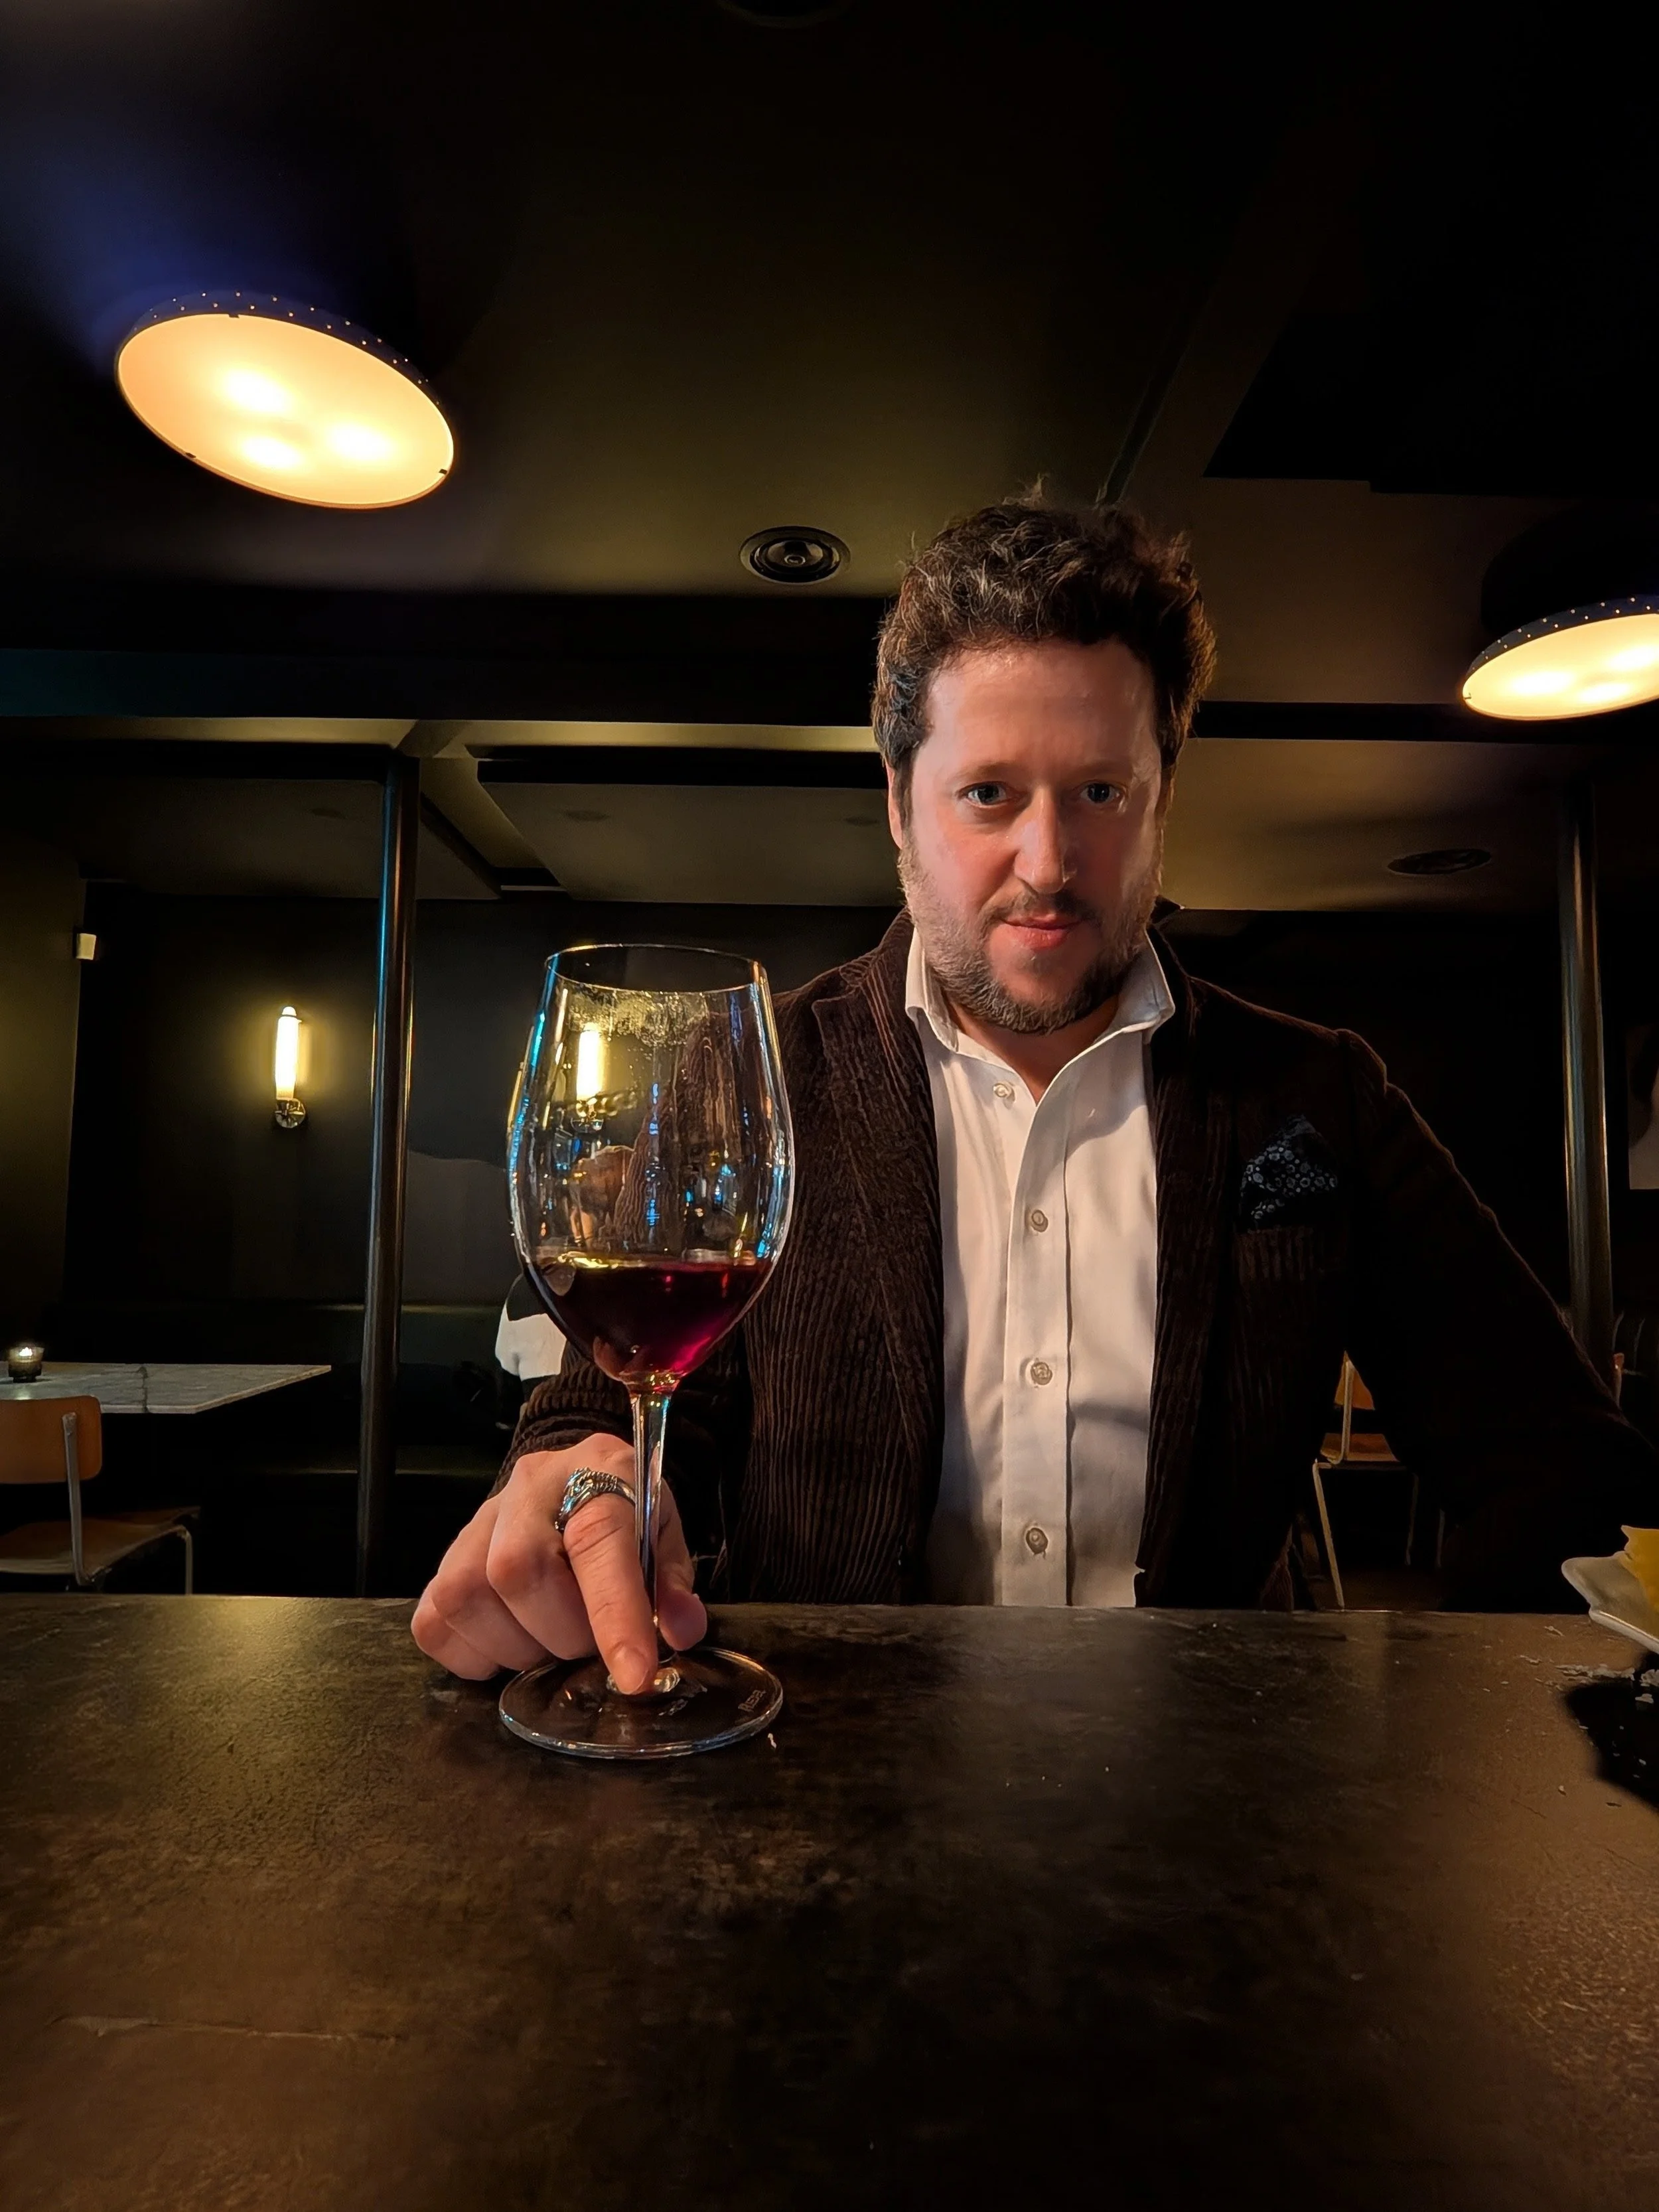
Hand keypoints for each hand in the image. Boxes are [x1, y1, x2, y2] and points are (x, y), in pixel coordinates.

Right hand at [411, 1432, 707, 1691]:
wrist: (574, 1478)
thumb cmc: (624, 1511)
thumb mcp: (665, 1533)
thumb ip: (672, 1581)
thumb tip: (679, 1631)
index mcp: (598, 1469)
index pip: (597, 1538)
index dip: (615, 1613)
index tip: (633, 1675)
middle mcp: (529, 1487)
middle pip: (519, 1570)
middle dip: (564, 1633)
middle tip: (588, 1642)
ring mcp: (478, 1521)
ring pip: (467, 1597)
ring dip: (517, 1647)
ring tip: (550, 1641)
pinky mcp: (444, 1559)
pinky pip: (434, 1622)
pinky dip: (474, 1654)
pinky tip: (510, 1644)